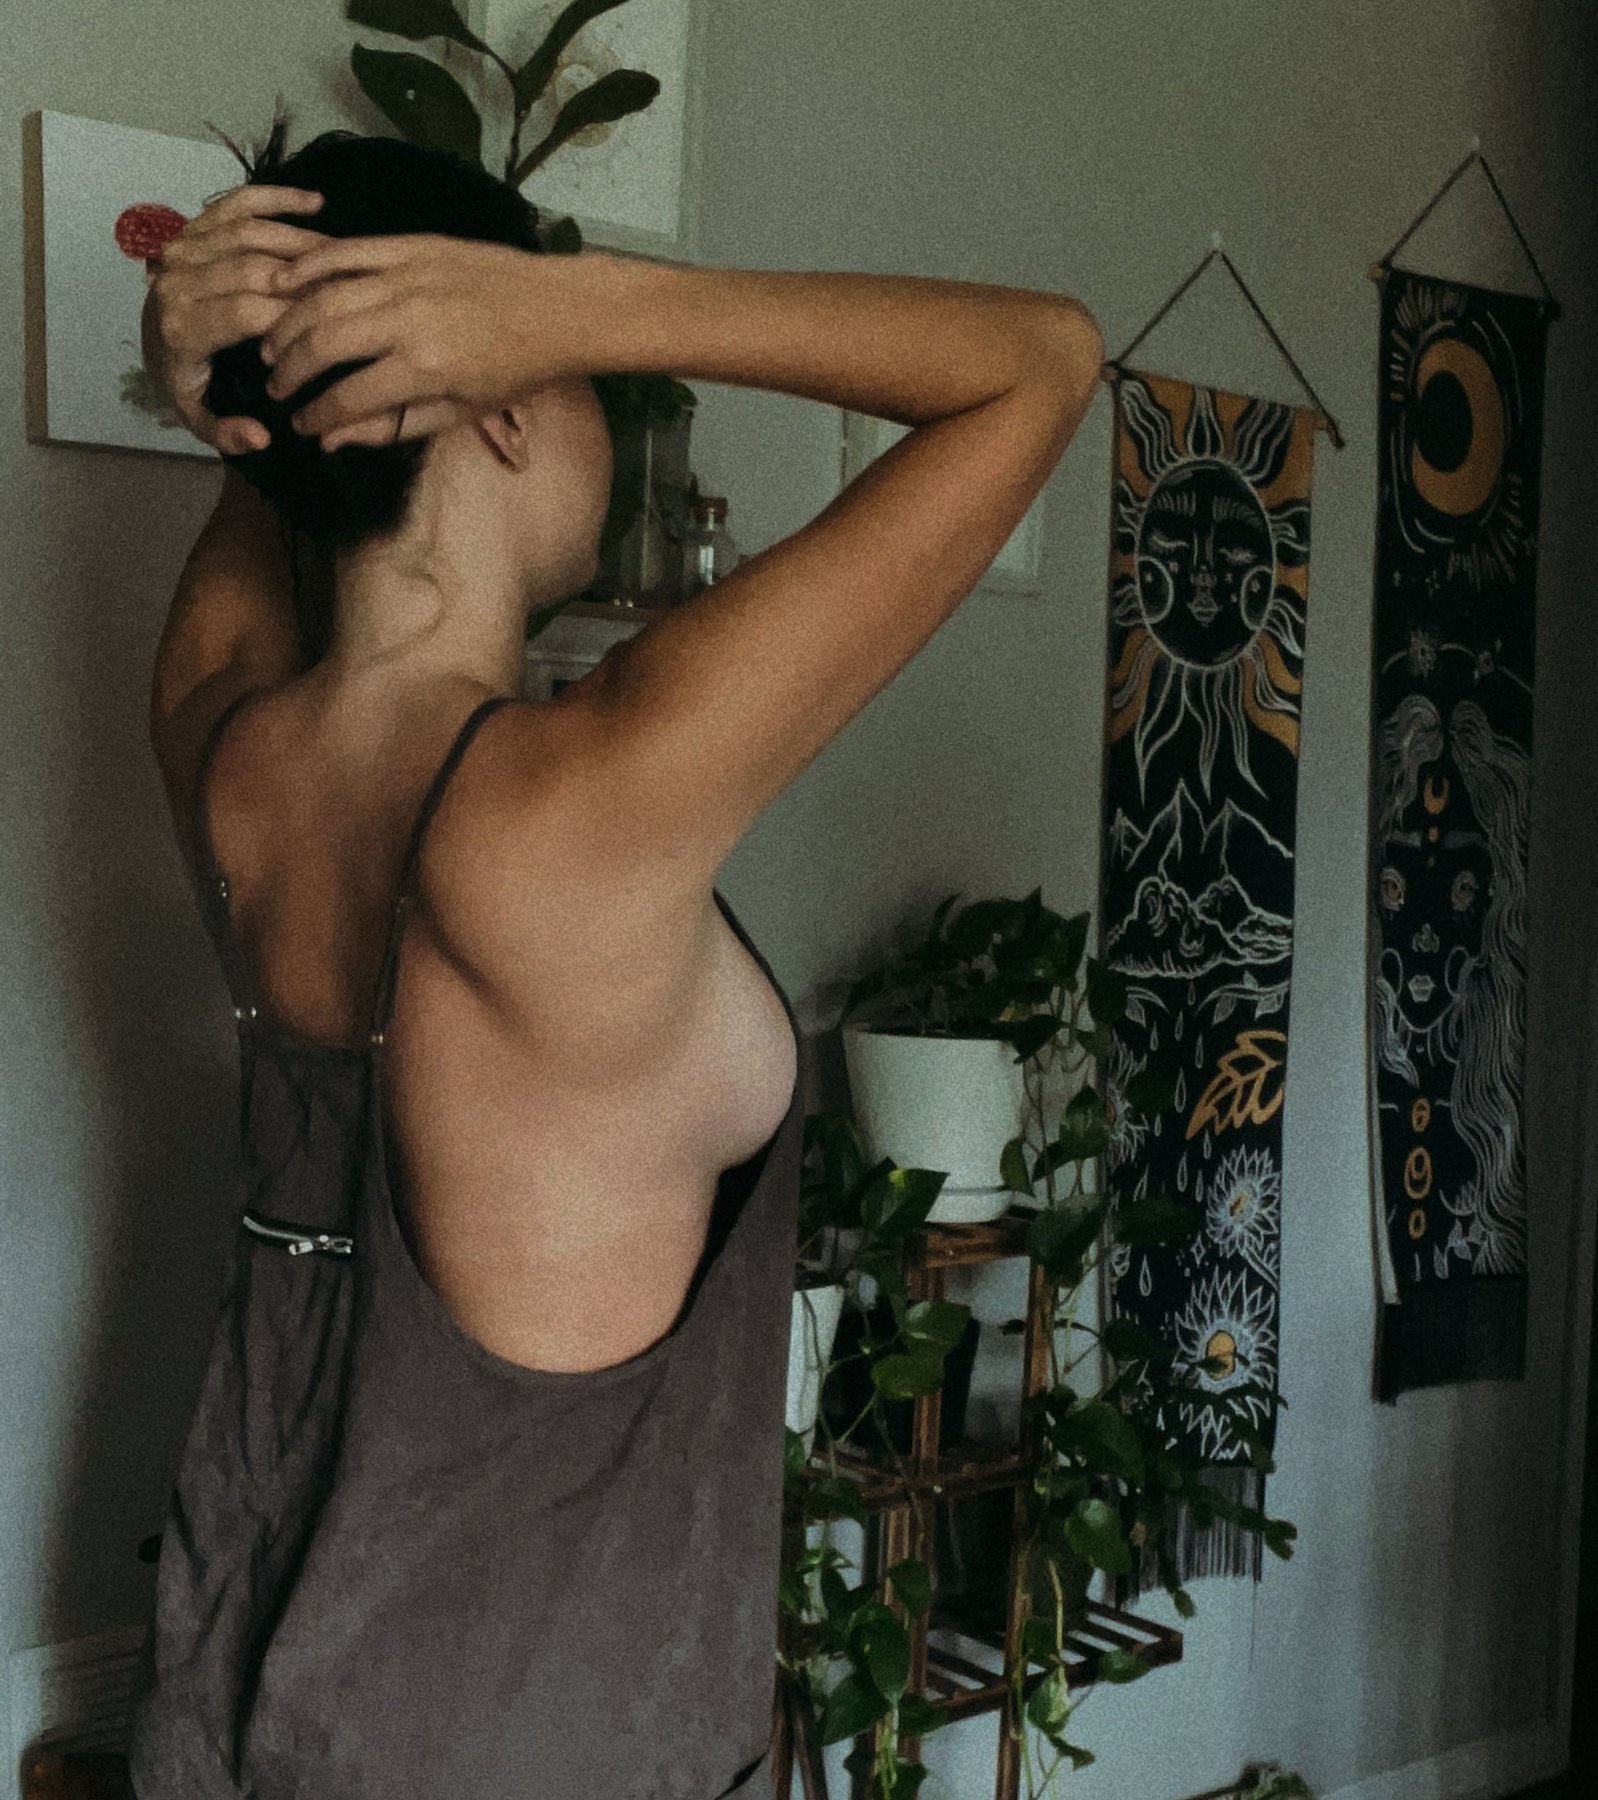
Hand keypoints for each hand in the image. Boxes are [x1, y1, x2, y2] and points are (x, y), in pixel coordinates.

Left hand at [142, 183, 330, 453]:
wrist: (154, 343)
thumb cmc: (186, 379)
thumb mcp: (197, 417)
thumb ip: (225, 432)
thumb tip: (260, 437)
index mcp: (182, 327)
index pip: (246, 311)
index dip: (292, 316)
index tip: (331, 326)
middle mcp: (178, 280)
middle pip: (252, 268)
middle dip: (304, 278)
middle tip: (350, 289)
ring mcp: (185, 246)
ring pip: (251, 233)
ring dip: (300, 241)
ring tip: (342, 258)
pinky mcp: (195, 226)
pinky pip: (238, 204)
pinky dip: (277, 198)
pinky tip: (315, 204)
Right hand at [261, 234, 596, 450]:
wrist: (556, 309)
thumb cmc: (514, 370)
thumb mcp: (461, 411)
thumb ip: (394, 425)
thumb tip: (333, 440)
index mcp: (426, 367)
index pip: (349, 396)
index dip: (317, 415)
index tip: (300, 424)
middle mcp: (409, 318)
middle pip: (324, 342)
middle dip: (290, 369)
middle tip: (276, 384)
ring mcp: (407, 275)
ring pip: (324, 295)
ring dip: (288, 322)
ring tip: (273, 345)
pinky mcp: (410, 244)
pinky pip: (346, 251)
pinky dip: (309, 267)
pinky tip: (286, 284)